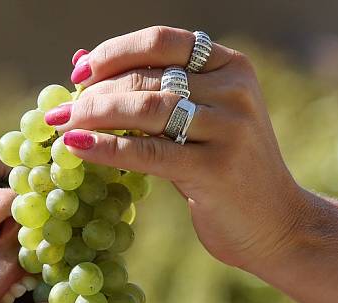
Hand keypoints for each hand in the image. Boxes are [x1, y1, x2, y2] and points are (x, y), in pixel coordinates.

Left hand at [49, 26, 312, 271]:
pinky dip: (105, 147)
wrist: (277, 226)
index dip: (114, 53)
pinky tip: (74, 148)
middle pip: (149, 78)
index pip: (162, 42)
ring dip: (93, 116)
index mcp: (230, 67)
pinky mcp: (216, 168)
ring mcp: (229, 127)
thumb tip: (78, 60)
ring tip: (60, 126)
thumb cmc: (224, 171)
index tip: (79, 73)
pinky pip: (147, 152)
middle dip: (95, 93)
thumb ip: (148, 93)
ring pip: (145, 109)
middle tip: (60, 111)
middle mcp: (234, 89)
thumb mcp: (195, 124)